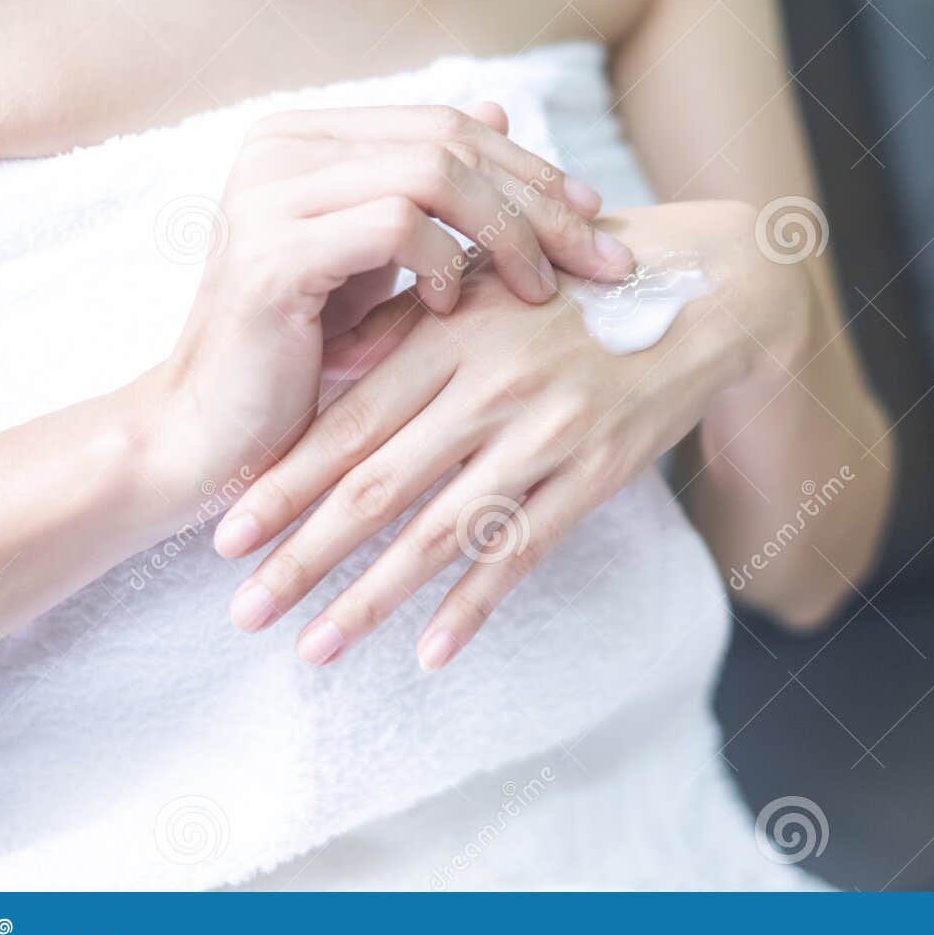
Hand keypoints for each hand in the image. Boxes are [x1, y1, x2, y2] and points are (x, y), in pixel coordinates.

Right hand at [147, 102, 633, 490]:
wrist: (212, 436)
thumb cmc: (304, 354)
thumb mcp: (380, 262)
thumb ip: (431, 193)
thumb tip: (502, 111)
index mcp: (305, 137)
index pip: (446, 125)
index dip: (530, 166)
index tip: (597, 217)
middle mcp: (279, 146)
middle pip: (450, 142)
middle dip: (541, 201)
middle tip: (602, 259)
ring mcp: (268, 193)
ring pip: (432, 173)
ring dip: (507, 233)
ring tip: (538, 291)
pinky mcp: (270, 253)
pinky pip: (393, 225)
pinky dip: (441, 262)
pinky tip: (453, 308)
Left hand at [212, 200, 810, 668]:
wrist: (708, 292)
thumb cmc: (580, 283)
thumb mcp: (488, 281)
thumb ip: (406, 322)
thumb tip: (319, 365)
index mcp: (453, 337)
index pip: (349, 424)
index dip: (283, 484)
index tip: (225, 535)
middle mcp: (492, 389)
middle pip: (377, 489)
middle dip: (302, 557)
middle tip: (243, 612)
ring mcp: (547, 436)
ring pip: (441, 533)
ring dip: (371, 598)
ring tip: (314, 648)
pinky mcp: (597, 473)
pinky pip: (525, 552)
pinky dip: (476, 604)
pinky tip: (431, 653)